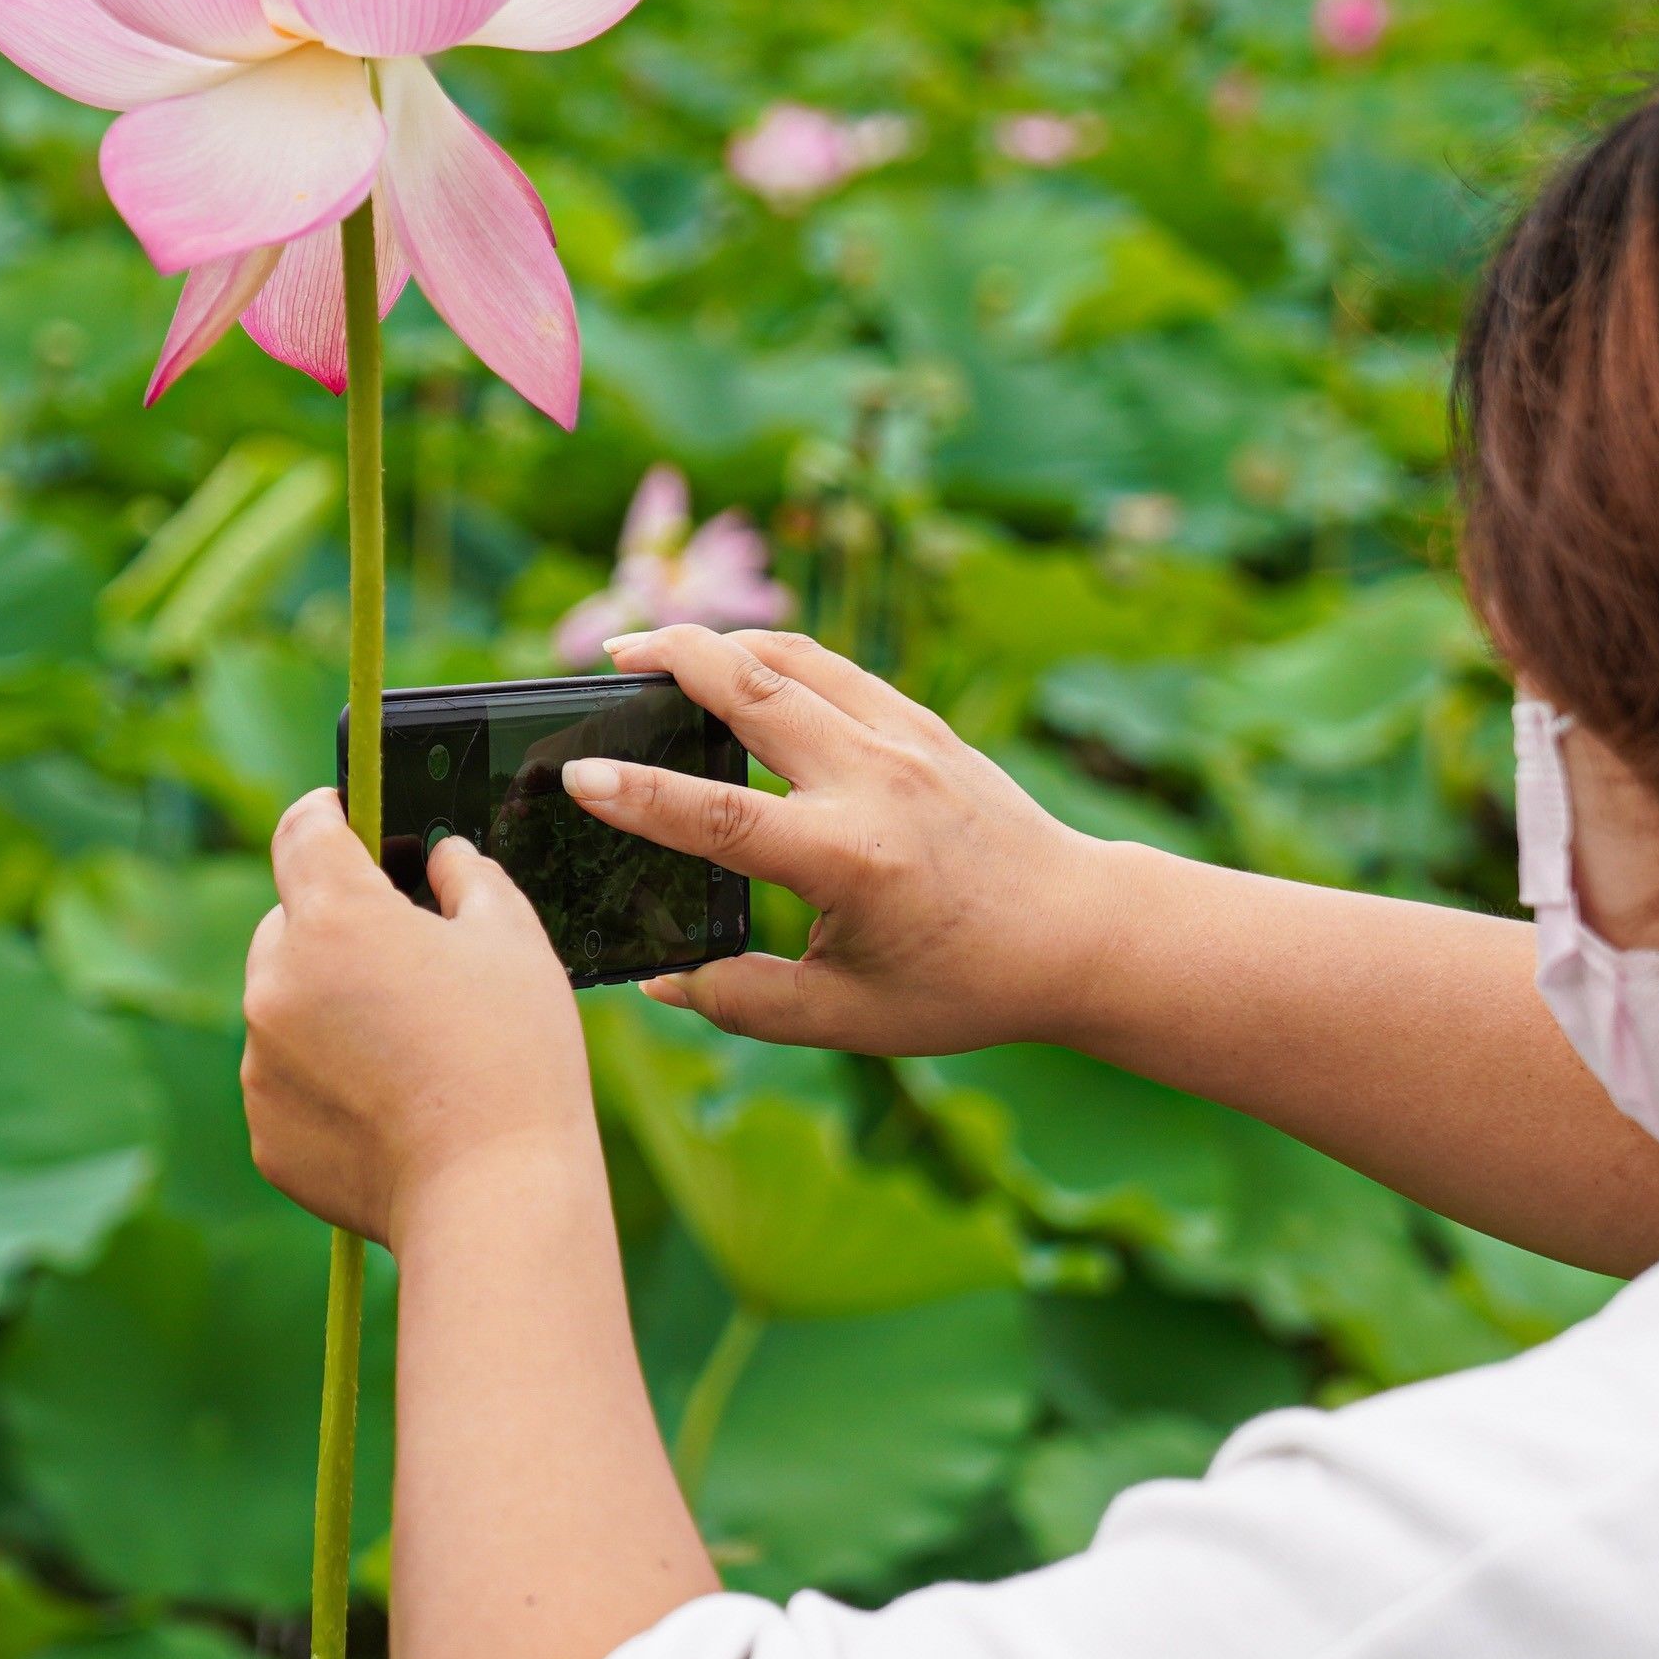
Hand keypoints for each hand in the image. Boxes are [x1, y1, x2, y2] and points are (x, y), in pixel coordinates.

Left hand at [240, 792, 594, 1244]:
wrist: (494, 1197)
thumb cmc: (513, 1058)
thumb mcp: (512, 939)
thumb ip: (467, 876)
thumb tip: (441, 859)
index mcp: (336, 915)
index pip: (303, 829)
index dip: (328, 813)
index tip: (348, 817)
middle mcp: (278, 980)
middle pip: (291, 920)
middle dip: (337, 925)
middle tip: (406, 958)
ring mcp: (261, 1059)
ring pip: (285, 1002)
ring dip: (328, 1004)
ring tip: (408, 1047)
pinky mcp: (264, 1127)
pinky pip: (286, 1076)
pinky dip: (322, 1076)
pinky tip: (387, 1102)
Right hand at [576, 623, 1125, 1057]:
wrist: (1079, 932)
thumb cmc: (965, 985)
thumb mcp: (849, 1016)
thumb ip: (746, 1002)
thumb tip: (662, 981)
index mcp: (850, 860)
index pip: (720, 815)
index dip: (640, 796)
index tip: (578, 773)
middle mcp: (875, 783)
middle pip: (754, 692)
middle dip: (673, 658)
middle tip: (607, 656)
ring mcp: (905, 741)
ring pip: (793, 660)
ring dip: (719, 642)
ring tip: (656, 646)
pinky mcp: (924, 725)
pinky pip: (834, 669)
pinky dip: (774, 655)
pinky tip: (737, 665)